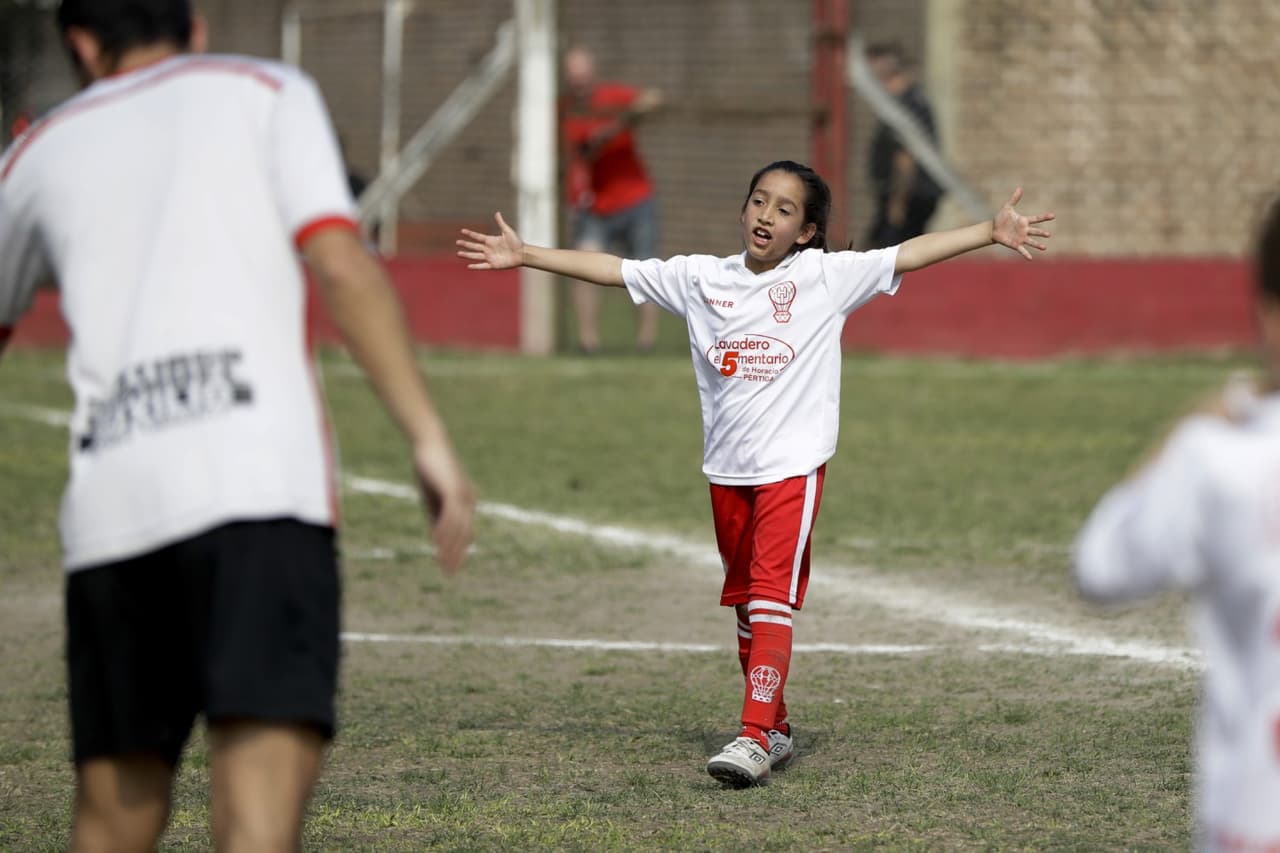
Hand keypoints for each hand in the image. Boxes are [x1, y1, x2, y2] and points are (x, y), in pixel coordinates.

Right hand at [413, 439, 475, 574]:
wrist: (429, 445)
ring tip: (442, 562)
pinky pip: (451, 515)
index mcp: (466, 504)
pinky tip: (437, 542)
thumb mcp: (433, 500)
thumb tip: (438, 542)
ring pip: (459, 527)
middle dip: (456, 555)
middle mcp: (469, 501)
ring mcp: (463, 495)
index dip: (458, 553)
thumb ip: (437, 519)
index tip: (450, 570)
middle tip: (449, 573)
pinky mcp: (454, 489)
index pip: (465, 534)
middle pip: (465, 534)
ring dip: (451, 547)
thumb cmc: (430, 471)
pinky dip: (445, 530)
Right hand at [457, 212, 523, 269]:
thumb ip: (501, 223)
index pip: (477, 236)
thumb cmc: (516, 242)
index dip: (470, 234)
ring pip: (475, 256)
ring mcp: (490, 257)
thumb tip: (497, 213)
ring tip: (458, 253)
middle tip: (457, 242)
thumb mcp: (507, 231)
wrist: (522, 254)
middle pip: (474, 246)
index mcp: (491, 240)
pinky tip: (469, 266)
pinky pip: (482, 266)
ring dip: (467, 255)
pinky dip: (476, 266)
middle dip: (465, 244)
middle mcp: (488, 249)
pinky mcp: (493, 265)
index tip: (462, 230)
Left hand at [992, 188, 1053, 259]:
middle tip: (1049, 235)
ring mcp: (1021, 238)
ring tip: (1044, 248)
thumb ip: (1014, 199)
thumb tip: (1020, 188)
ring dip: (1037, 245)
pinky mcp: (1015, 245)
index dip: (1044, 217)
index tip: (1053, 216)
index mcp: (1024, 221)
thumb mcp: (1007, 207)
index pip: (1036, 219)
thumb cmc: (1001, 218)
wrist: (993, 229)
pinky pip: (1022, 250)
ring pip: (1031, 242)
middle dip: (1042, 233)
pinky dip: (1026, 254)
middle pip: (1035, 231)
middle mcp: (1025, 230)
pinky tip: (1030, 258)